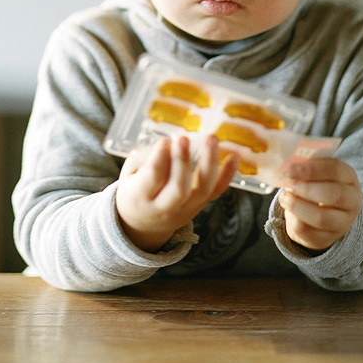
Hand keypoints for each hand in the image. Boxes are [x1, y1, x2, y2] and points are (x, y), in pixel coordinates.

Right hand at [115, 134, 236, 252]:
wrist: (143, 223)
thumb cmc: (135, 190)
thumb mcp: (129, 175)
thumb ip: (145, 159)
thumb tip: (169, 143)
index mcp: (140, 197)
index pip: (153, 178)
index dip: (159, 158)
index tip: (164, 140)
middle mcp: (165, 207)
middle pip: (179, 188)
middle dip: (182, 162)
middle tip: (184, 139)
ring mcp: (186, 208)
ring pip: (202, 189)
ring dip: (209, 162)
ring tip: (211, 139)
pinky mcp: (200, 206)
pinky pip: (216, 192)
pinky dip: (227, 175)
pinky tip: (233, 157)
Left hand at [278, 157, 362, 253]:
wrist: (325, 212)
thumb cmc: (318, 184)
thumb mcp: (317, 172)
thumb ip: (306, 167)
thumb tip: (287, 166)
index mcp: (349, 178)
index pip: (335, 170)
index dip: (312, 169)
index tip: (292, 169)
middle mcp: (352, 201)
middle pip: (335, 195)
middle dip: (307, 189)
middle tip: (289, 185)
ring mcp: (343, 223)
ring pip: (321, 218)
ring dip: (297, 206)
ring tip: (285, 198)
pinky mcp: (328, 239)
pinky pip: (309, 233)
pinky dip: (293, 221)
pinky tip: (289, 212)